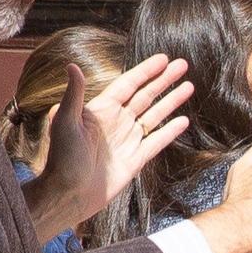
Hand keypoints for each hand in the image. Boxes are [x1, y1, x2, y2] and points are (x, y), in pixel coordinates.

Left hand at [29, 54, 194, 240]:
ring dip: (171, 100)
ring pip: (155, 115)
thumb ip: (74, 94)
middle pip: (146, 95)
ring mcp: (128, 140)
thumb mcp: (65, 121)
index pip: (129, 84)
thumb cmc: (62, 158)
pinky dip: (171, 131)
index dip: (146, 71)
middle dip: (164, 80)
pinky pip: (157, 141)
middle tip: (182, 65)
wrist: (69, 193)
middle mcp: (117, 122)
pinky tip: (184, 121)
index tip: (163, 58)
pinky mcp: (136, 159)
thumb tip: (72, 65)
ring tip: (189, 86)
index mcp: (102, 110)